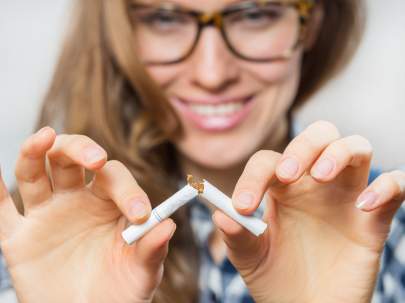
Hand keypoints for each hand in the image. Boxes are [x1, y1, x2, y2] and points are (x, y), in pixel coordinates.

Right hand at [0, 127, 175, 302]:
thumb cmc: (120, 294)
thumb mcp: (142, 274)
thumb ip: (152, 249)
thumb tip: (169, 225)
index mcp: (109, 204)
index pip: (115, 179)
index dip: (129, 191)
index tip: (140, 216)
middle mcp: (76, 201)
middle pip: (71, 159)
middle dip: (82, 150)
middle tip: (96, 158)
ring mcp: (47, 216)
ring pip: (35, 172)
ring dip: (36, 150)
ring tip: (46, 137)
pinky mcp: (19, 238)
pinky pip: (2, 211)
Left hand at [213, 121, 404, 302]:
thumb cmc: (276, 280)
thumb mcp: (250, 259)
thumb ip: (236, 237)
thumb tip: (222, 215)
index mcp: (281, 189)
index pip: (269, 161)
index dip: (254, 176)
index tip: (243, 206)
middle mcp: (315, 184)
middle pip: (319, 135)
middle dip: (304, 144)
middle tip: (287, 173)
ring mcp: (346, 197)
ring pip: (356, 147)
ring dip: (339, 152)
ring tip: (321, 176)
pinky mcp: (374, 219)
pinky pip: (395, 186)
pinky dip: (385, 186)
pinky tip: (363, 205)